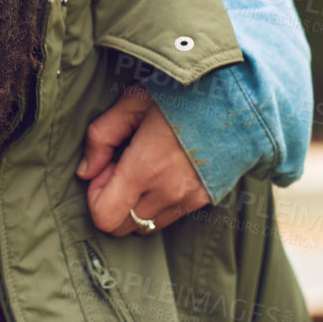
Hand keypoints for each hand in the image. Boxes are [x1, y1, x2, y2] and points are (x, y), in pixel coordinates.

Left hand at [78, 85, 210, 236]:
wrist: (238, 97)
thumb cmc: (180, 94)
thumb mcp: (132, 103)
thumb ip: (100, 137)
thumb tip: (84, 172)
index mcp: (146, 167)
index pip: (105, 217)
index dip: (95, 197)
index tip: (104, 170)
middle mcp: (169, 191)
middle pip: (122, 227)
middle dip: (112, 202)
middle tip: (121, 168)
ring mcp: (190, 198)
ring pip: (146, 225)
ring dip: (135, 205)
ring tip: (143, 169)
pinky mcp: (205, 199)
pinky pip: (169, 217)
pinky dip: (157, 203)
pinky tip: (162, 172)